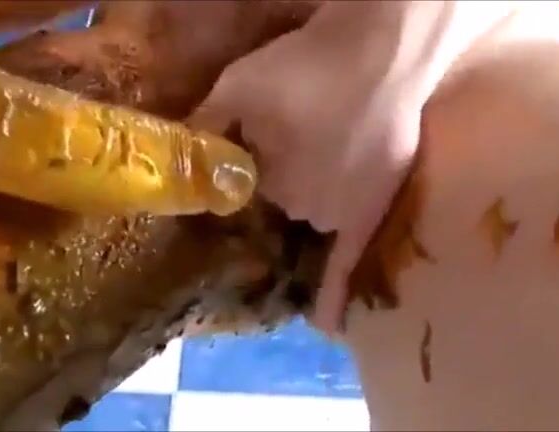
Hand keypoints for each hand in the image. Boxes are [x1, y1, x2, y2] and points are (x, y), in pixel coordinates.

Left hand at [189, 3, 422, 334]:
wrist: (381, 59)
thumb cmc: (306, 68)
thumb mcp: (239, 87)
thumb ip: (207, 124)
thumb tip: (176, 152)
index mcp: (261, 178)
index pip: (245, 186)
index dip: (253, 163)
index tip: (261, 144)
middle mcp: (295, 207)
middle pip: (282, 198)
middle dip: (285, 173)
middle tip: (304, 132)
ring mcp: (334, 215)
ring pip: (314, 212)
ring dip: (314, 194)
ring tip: (331, 151)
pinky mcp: (370, 213)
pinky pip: (348, 264)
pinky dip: (333, 296)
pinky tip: (327, 327)